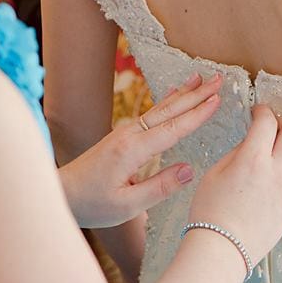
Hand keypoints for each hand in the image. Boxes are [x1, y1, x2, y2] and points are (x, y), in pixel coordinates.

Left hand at [59, 73, 221, 228]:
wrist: (62, 193)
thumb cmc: (93, 203)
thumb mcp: (127, 206)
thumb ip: (160, 188)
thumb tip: (190, 169)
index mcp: (133, 149)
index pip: (172, 128)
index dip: (197, 114)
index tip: (217, 99)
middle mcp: (130, 133)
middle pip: (169, 110)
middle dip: (196, 94)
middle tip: (219, 79)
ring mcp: (126, 131)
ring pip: (161, 108)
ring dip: (184, 93)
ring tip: (201, 76)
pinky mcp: (124, 134)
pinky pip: (153, 113)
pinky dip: (169, 100)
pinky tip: (175, 92)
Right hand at [189, 105, 281, 267]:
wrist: (222, 250)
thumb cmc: (210, 212)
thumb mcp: (215, 173)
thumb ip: (237, 153)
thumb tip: (251, 143)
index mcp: (253, 159)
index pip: (268, 122)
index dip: (263, 111)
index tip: (257, 112)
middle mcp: (276, 172)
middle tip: (270, 127)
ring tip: (275, 151)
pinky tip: (273, 176)